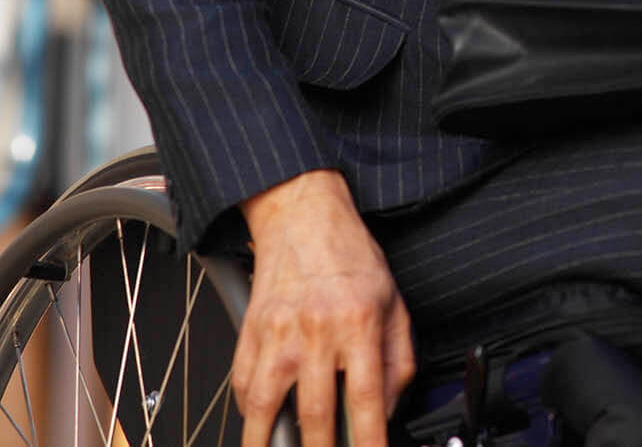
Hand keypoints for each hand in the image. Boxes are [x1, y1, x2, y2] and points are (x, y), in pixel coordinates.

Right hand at [232, 170, 414, 446]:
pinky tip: (261, 425)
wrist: (303, 216)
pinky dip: (249, 414)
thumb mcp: (393, 299)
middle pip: (315, 414)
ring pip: (266, 407)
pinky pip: (242, 386)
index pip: (366, 398)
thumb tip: (388, 408)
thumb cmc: (349, 255)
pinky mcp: (249, 332)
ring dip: (269, 444)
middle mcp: (317, 330)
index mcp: (359, 322)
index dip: (368, 441)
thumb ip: (398, 358)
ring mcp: (277, 333)